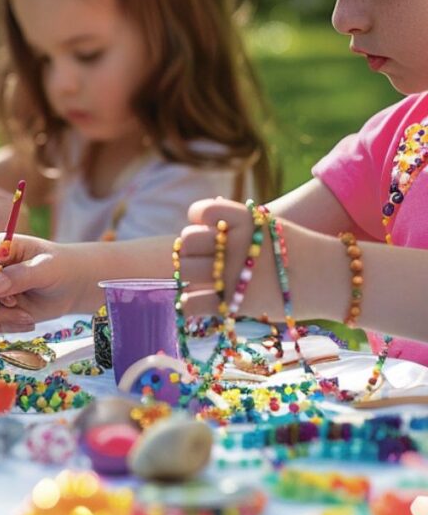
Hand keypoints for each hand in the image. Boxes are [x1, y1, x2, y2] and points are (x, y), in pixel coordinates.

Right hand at [0, 234, 82, 331]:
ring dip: (3, 316)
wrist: (69, 288)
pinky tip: (28, 322)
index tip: (4, 290)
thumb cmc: (58, 268)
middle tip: (14, 304)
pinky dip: (8, 326)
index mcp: (0, 248)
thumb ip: (20, 275)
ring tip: (27, 317)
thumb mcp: (45, 269)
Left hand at [176, 198, 289, 319]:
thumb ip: (236, 221)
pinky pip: (191, 303)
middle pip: (185, 241)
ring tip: (200, 280)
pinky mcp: (234, 303)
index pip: (201, 210)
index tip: (206, 229)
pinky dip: (190, 304)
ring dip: (188, 275)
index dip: (198, 219)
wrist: (331, 278)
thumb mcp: (268, 223)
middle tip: (202, 259)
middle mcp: (235, 244)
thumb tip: (203, 216)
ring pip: (183, 271)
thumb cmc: (297, 250)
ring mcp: (233, 274)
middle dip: (190, 250)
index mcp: (244, 219)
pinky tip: (198, 302)